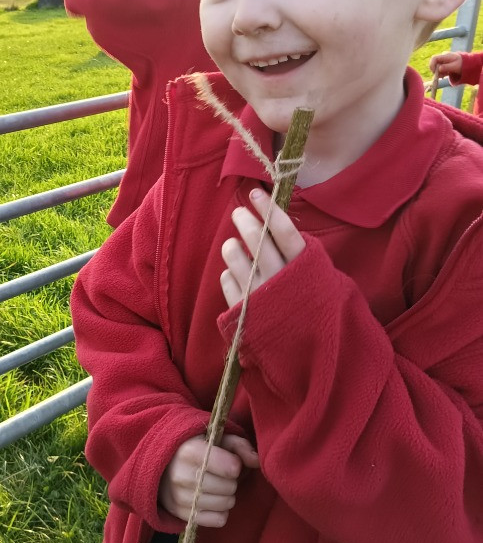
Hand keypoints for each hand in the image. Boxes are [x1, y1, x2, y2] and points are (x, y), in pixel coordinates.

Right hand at [159, 433, 259, 526]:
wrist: (164, 465)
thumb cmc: (197, 449)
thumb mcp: (217, 439)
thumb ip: (239, 446)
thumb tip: (256, 460)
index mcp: (189, 451)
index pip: (231, 468)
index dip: (235, 464)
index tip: (228, 460)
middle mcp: (180, 475)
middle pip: (229, 487)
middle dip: (231, 481)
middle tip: (221, 475)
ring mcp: (178, 498)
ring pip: (225, 504)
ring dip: (227, 496)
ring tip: (217, 487)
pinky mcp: (180, 515)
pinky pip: (218, 520)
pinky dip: (220, 512)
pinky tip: (212, 500)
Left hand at [220, 187, 305, 308]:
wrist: (307, 350)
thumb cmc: (313, 304)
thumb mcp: (317, 276)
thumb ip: (299, 251)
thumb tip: (275, 221)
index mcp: (303, 268)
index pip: (283, 230)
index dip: (268, 209)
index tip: (255, 193)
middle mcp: (279, 279)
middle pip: (255, 238)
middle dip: (243, 219)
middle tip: (238, 213)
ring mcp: (258, 295)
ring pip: (233, 256)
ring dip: (231, 246)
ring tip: (234, 246)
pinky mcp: (241, 311)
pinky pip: (225, 280)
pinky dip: (229, 274)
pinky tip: (237, 276)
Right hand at [428, 51, 462, 81]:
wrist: (467, 64)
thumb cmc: (461, 64)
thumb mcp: (455, 66)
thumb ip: (447, 67)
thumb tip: (439, 69)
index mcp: (445, 56)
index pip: (434, 58)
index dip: (432, 65)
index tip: (434, 72)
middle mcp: (442, 57)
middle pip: (434, 64)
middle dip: (436, 71)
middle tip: (441, 76)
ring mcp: (442, 61)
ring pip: (436, 68)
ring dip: (439, 73)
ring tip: (446, 74)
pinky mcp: (443, 64)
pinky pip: (438, 69)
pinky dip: (441, 73)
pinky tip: (446, 74)